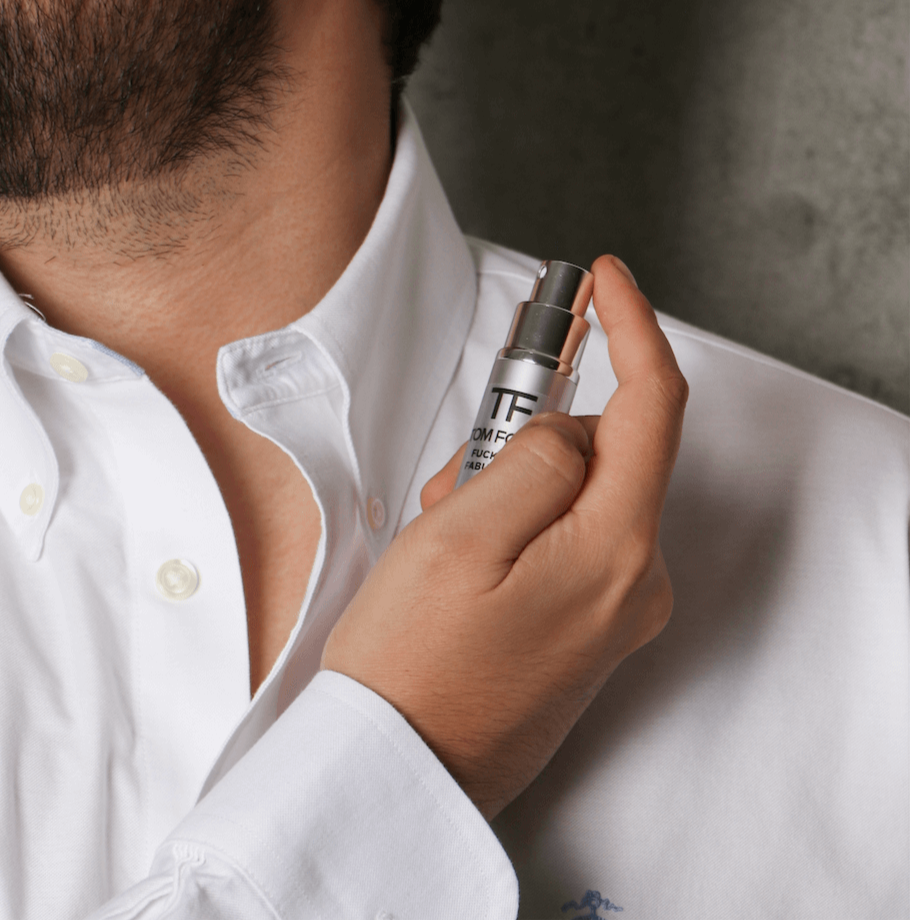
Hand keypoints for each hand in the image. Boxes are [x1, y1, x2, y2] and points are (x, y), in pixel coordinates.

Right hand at [321, 255, 687, 820]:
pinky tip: (464, 565)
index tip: (606, 280)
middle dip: (529, 441)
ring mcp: (615, 611)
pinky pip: (567, 540)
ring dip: (511, 490)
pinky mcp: (588, 629)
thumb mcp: (461, 535)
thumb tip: (571, 431)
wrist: (400, 773)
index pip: (654, 405)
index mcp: (615, 550)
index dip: (632, 328)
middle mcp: (635, 582)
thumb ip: (534, 460)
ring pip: (576, 497)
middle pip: (603, 454)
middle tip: (457, 479)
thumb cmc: (414, 664)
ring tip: (444, 539)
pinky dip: (519, 526)